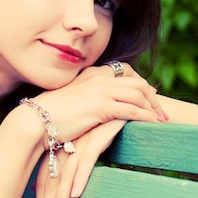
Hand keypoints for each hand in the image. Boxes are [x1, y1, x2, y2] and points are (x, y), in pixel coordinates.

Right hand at [33, 63, 167, 147]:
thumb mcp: (70, 100)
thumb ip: (86, 98)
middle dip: (153, 97)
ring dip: (153, 108)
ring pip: (138, 94)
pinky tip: (152, 125)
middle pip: (137, 82)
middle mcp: (98, 78)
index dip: (141, 84)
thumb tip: (95, 109)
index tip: (150, 97)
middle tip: (162, 112)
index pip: (124, 71)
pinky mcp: (101, 106)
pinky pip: (132, 109)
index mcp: (91, 74)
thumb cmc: (49, 115)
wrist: (35, 120)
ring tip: (162, 121)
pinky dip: (146, 117)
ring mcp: (100, 90)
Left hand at [34, 119, 125, 197]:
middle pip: (50, 179)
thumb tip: (64, 190)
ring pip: (65, 173)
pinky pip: (86, 160)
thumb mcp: (87, 145)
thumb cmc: (105, 126)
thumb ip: (74, 163)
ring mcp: (80, 139)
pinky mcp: (97, 135)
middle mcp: (66, 144)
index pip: (45, 179)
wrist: (123, 101)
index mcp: (60, 147)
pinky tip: (75, 194)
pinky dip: (80, 177)